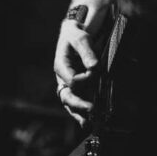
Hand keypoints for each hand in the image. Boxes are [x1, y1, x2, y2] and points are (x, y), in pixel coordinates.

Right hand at [54, 5, 108, 125]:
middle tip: (91, 109)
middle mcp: (63, 77)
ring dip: (79, 113)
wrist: (74, 32)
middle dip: (79, 104)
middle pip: (67, 96)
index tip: (95, 72)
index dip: (85, 78)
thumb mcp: (80, 38)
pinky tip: (87, 121)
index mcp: (61, 65)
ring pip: (70, 102)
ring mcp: (69, 83)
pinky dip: (81, 111)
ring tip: (88, 123)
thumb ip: (86, 52)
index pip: (72, 79)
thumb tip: (94, 67)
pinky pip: (77, 100)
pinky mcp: (77, 86)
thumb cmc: (76, 34)